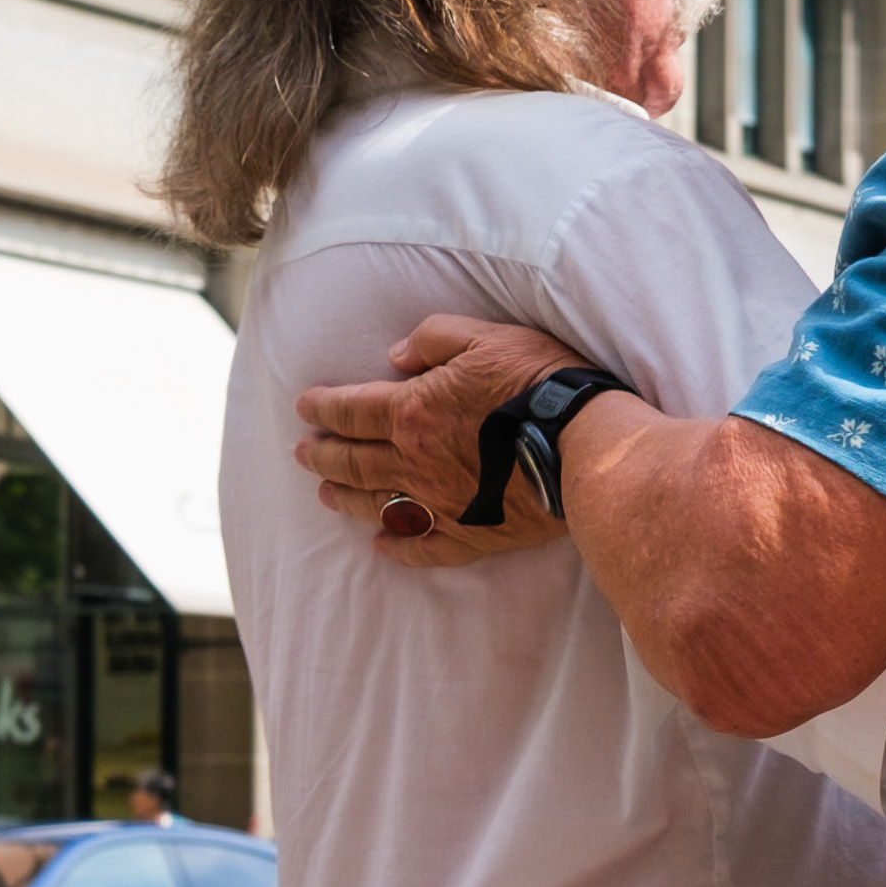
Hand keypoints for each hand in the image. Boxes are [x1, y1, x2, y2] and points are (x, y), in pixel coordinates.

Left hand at [294, 316, 593, 559]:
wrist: (583, 446)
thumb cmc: (537, 384)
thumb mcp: (483, 337)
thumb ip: (433, 340)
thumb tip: (397, 356)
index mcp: (413, 411)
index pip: (351, 410)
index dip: (322, 407)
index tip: (303, 408)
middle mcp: (415, 462)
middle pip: (354, 460)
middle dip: (322, 454)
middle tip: (301, 453)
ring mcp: (441, 503)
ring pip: (378, 504)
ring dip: (346, 498)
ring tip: (325, 494)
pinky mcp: (471, 534)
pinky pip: (424, 547)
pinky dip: (398, 548)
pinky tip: (381, 547)